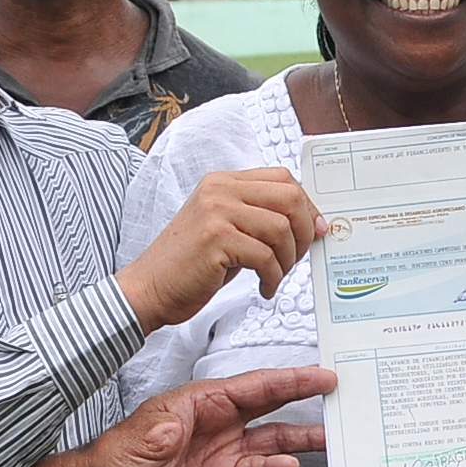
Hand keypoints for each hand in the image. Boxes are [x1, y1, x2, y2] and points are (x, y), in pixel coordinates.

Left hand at [48, 367, 330, 466]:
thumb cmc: (116, 458)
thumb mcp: (139, 439)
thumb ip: (161, 431)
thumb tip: (175, 426)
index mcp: (202, 402)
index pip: (255, 387)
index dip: (291, 380)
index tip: (322, 375)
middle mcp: (218, 423)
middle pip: (271, 407)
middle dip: (305, 399)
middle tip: (338, 395)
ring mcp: (222, 451)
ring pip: (271, 440)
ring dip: (300, 439)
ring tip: (331, 437)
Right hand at [118, 170, 320, 331]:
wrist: (149, 288)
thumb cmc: (191, 264)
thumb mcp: (225, 228)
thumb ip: (258, 217)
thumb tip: (309, 222)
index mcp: (223, 182)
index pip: (283, 178)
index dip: (307, 205)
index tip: (316, 230)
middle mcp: (219, 190)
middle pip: (289, 197)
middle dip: (305, 231)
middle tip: (298, 258)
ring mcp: (216, 212)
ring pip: (281, 228)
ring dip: (288, 260)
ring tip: (276, 277)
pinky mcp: (215, 240)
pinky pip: (265, 256)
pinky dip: (273, 278)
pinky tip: (264, 288)